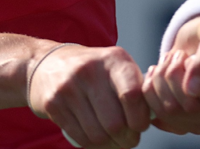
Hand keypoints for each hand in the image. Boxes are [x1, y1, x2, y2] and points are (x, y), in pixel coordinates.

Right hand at [26, 44, 150, 147]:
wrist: (47, 64)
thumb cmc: (94, 71)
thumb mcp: (116, 68)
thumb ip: (136, 88)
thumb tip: (153, 117)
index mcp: (114, 59)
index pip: (132, 96)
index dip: (140, 119)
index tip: (141, 126)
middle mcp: (90, 70)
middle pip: (115, 123)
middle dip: (127, 139)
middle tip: (128, 139)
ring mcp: (69, 86)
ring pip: (97, 134)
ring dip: (110, 145)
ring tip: (114, 141)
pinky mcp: (53, 103)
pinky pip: (79, 137)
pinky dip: (92, 145)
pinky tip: (96, 140)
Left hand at [143, 15, 199, 134]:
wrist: (196, 41)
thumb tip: (192, 90)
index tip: (190, 59)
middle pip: (193, 109)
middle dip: (174, 76)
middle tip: (177, 55)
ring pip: (174, 113)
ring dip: (161, 81)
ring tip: (168, 62)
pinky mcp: (192, 125)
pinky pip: (162, 117)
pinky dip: (153, 92)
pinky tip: (160, 77)